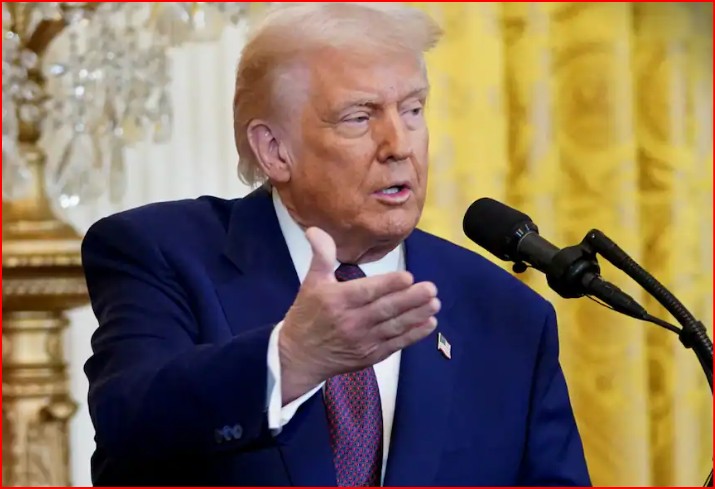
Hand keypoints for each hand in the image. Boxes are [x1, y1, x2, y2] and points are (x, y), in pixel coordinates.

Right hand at [279, 227, 439, 403]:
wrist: (300, 357)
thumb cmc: (307, 315)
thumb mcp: (311, 282)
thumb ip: (320, 255)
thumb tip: (315, 229)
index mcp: (337, 301)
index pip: (366, 292)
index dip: (387, 285)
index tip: (407, 276)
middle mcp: (351, 322)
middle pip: (385, 310)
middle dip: (410, 299)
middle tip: (430, 288)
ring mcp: (363, 341)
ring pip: (394, 327)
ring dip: (416, 315)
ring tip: (435, 303)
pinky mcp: (371, 355)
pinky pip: (396, 344)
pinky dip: (413, 335)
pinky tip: (429, 324)